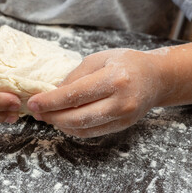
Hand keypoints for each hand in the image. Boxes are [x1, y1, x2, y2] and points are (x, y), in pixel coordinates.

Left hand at [27, 49, 163, 137]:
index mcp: (114, 79)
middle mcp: (120, 102)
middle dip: (51, 116)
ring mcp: (123, 117)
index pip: (74, 95)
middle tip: (36, 112)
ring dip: (60, 124)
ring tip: (47, 116)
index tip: (33, 102)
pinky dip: (73, 129)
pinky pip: (92, 133)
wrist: (157, 78)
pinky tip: (63, 121)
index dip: (50, 101)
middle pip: (77, 117)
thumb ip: (75, 76)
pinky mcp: (122, 126)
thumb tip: (53, 93)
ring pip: (83, 129)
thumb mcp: (99, 59)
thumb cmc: (127, 63)